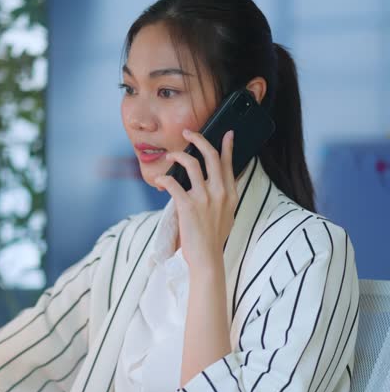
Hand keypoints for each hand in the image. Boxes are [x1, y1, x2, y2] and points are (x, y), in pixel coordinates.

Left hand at [155, 128, 237, 272]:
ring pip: (191, 164)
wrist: (207, 258)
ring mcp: (204, 198)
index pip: (228, 164)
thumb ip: (226, 197)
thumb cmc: (215, 238)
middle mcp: (220, 192)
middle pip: (211, 156)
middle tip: (188, 133)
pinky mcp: (188, 206)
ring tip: (170, 155)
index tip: (226, 134)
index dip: (227, 146)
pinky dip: (164, 179)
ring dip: (178, 155)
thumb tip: (224, 184)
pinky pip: (173, 183)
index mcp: (230, 194)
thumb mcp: (228, 215)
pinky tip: (160, 180)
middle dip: (199, 139)